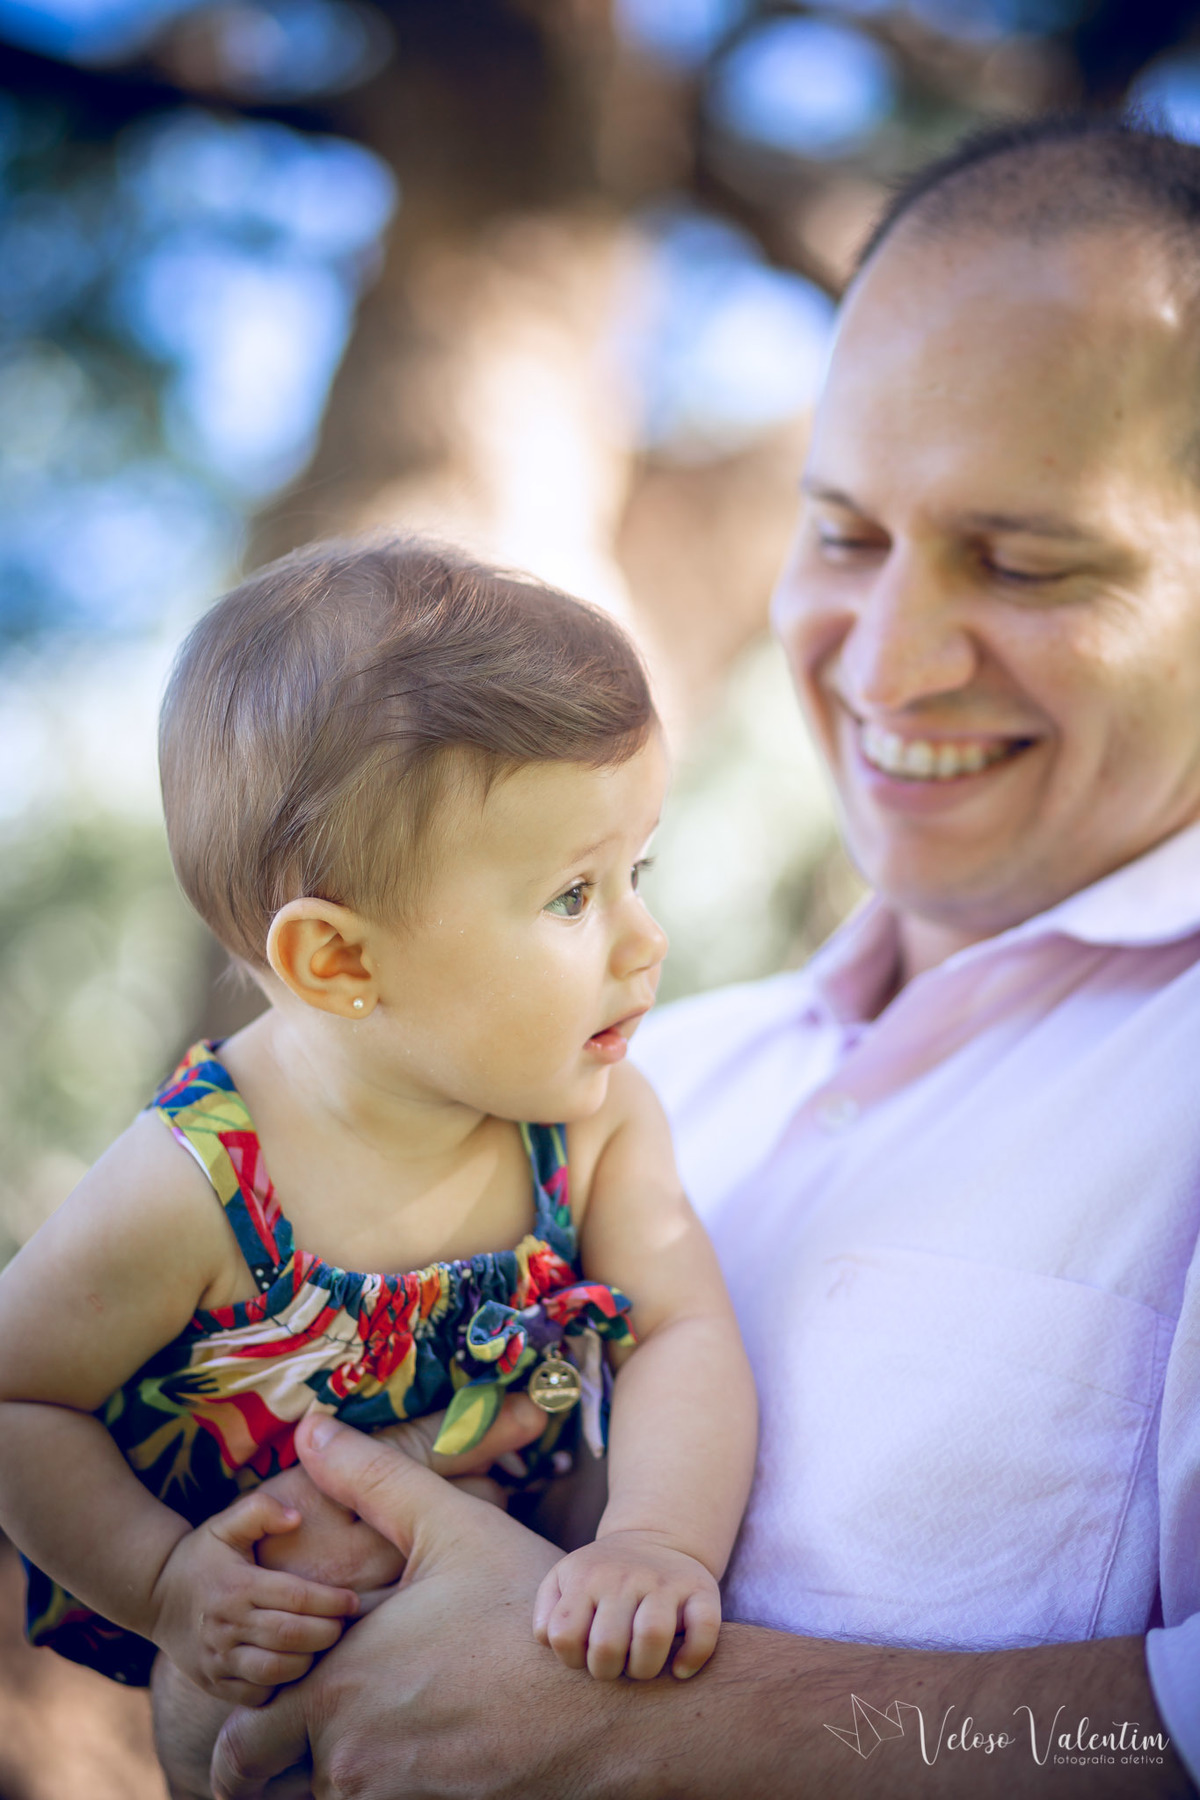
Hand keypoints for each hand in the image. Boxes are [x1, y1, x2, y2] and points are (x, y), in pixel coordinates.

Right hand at [151, 1488, 359, 1705]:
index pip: (295, 1597)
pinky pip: (256, 1694)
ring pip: (275, 1670)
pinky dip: (281, 1684)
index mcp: (236, 1585)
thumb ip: (261, 1509)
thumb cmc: (202, 1555)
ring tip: (322, 1644)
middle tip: (344, 1624)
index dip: (330, 1601)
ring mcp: (218, 1659)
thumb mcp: (225, 1523)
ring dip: (308, 1660)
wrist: (155, 1597)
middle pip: (290, 1636)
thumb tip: (296, 1518)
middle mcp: (226, 1625)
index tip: (352, 1601)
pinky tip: (294, 1664)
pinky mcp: (213, 1683)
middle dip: (327, 1632)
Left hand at [210, 1415, 642, 1799]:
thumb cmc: (525, 1610)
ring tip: (368, 1740)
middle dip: (267, 1770)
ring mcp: (390, 1798)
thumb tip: (311, 1427)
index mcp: (337, 1685)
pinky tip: (418, 1760)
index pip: (240, 1742)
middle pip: (262, 1787)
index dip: (251, 1722)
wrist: (609, 1706)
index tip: (270, 1698)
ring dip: (327, 1779)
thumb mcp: (450, 1526)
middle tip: (289, 1747)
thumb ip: (371, 1479)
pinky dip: (383, 1790)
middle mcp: (349, 1757)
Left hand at [533, 1531, 721, 1680]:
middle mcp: (624, 1576)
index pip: (564, 1636)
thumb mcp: (565, 1579)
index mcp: (586, 1576)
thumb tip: (552, 1642)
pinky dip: (693, 1658)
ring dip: (644, 1669)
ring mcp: (664, 1582)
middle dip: (607, 1672)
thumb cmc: (603, 1576)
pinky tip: (680, 1669)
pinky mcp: (701, 1590)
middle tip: (614, 1666)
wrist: (656, 1538)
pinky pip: (704, 1629)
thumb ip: (546, 1612)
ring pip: (653, 1636)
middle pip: (607, 1645)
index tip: (584, 1656)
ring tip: (641, 1667)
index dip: (571, 1660)